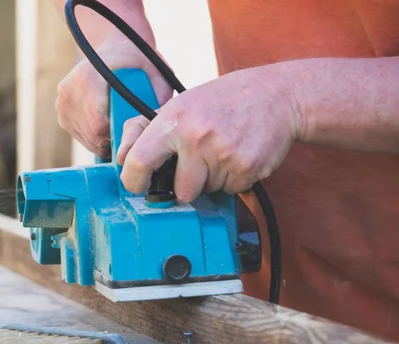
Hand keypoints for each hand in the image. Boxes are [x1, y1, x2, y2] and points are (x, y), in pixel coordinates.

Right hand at [55, 34, 172, 157]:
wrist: (113, 45)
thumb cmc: (137, 59)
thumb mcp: (156, 71)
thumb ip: (161, 94)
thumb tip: (160, 124)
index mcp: (89, 79)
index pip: (100, 125)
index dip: (118, 136)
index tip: (132, 134)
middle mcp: (69, 90)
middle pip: (93, 135)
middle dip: (114, 140)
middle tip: (131, 135)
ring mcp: (62, 101)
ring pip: (86, 138)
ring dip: (104, 140)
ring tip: (120, 128)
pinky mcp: (61, 110)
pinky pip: (79, 134)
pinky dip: (94, 136)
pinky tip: (107, 125)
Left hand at [116, 64, 303, 200]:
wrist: (277, 95)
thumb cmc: (222, 101)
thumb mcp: (181, 104)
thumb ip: (147, 129)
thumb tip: (121, 157)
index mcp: (175, 119)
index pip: (140, 161)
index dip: (133, 181)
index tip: (137, 186)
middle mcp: (197, 137)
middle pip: (181, 191)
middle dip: (188, 185)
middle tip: (199, 162)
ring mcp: (224, 154)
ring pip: (208, 192)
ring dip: (213, 180)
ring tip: (222, 151)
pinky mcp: (247, 168)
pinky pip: (231, 190)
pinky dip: (234, 178)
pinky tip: (239, 154)